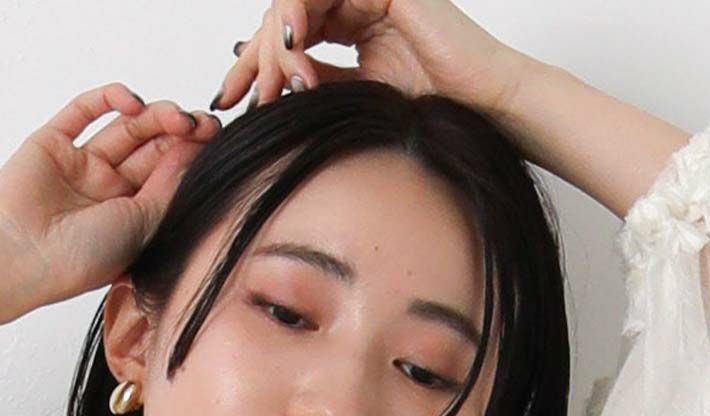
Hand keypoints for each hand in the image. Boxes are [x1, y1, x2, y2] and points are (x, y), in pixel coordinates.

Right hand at [0, 82, 220, 312]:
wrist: (20, 255)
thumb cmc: (79, 257)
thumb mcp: (142, 227)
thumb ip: (168, 188)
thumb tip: (194, 153)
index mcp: (128, 216)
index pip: (166, 174)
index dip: (190, 153)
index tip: (213, 137)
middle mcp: (105, 190)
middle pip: (149, 148)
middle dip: (177, 131)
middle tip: (199, 122)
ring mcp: (79, 166)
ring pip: (123, 128)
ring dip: (152, 115)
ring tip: (172, 115)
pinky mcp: (52, 143)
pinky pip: (84, 111)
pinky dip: (109, 98)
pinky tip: (132, 102)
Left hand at [212, 0, 531, 122]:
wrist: (482, 105)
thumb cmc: (433, 110)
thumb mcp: (354, 101)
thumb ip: (314, 86)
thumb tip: (266, 89)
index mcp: (352, 26)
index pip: (288, 35)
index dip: (252, 64)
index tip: (227, 98)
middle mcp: (356, 2)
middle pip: (283, 16)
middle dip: (255, 58)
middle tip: (243, 97)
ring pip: (293, 4)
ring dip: (274, 44)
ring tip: (275, 85)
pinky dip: (295, 15)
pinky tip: (291, 49)